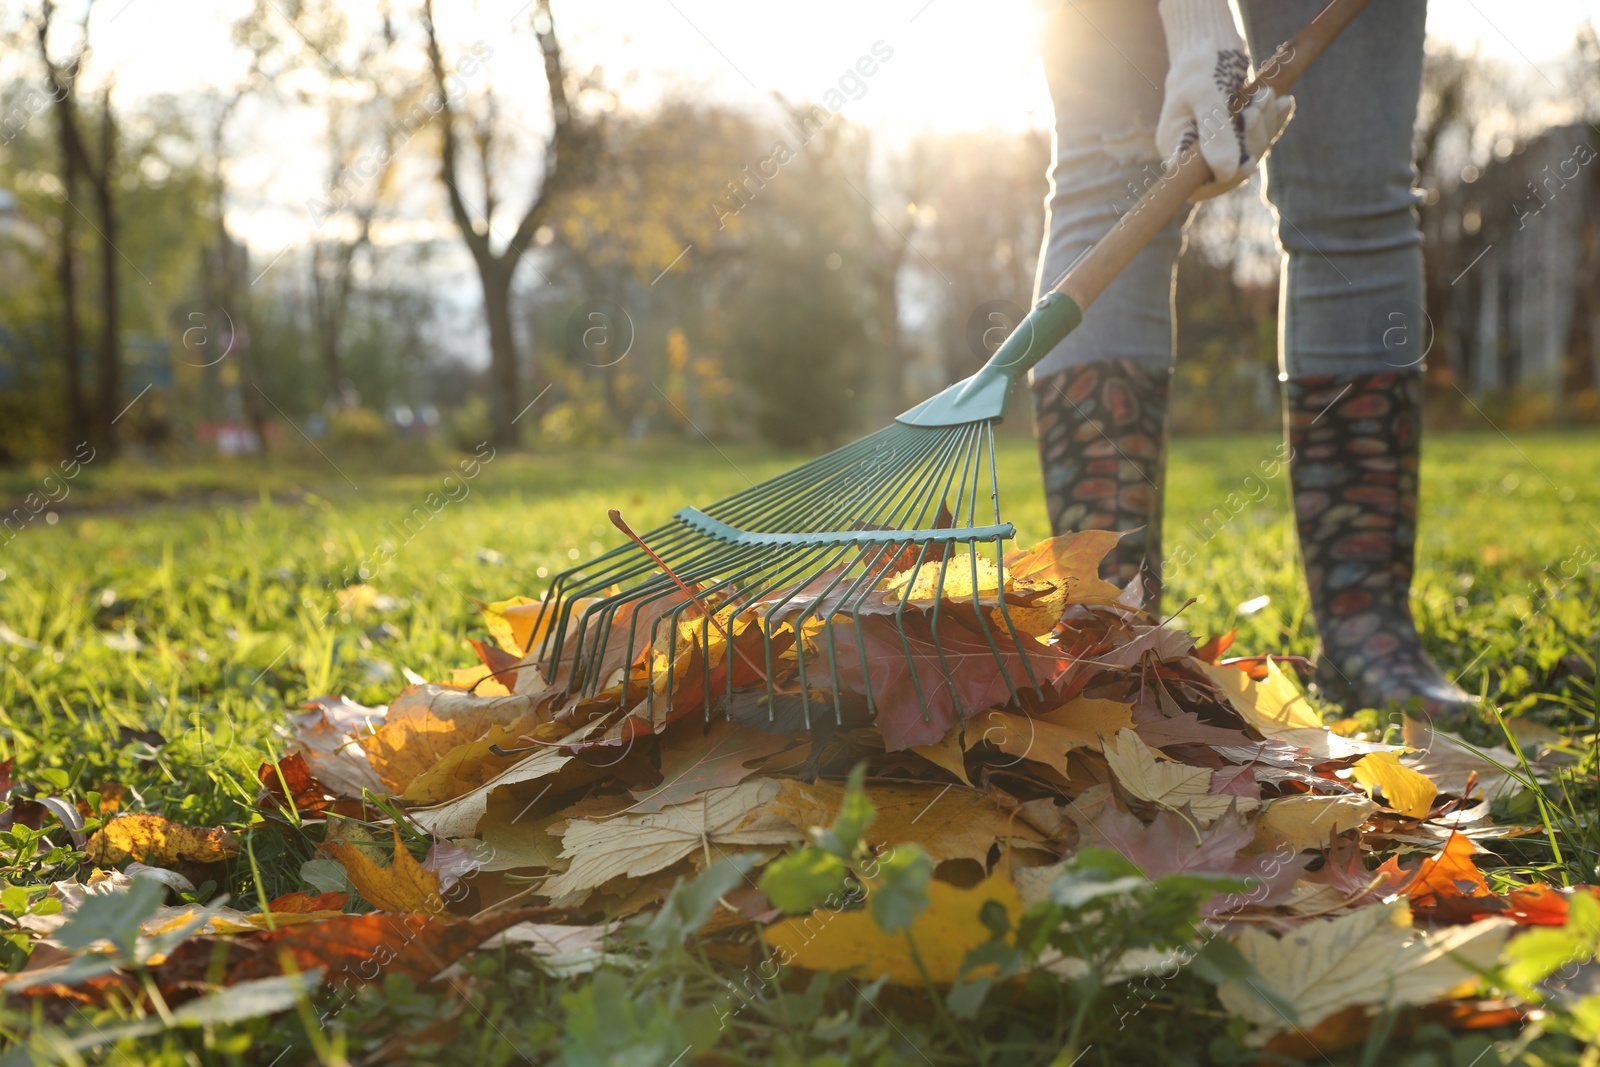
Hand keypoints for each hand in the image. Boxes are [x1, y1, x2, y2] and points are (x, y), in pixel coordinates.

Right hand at [1155, 0, 1293, 199]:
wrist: (1210, 36)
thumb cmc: (1201, 61)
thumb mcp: (1206, 94)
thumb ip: (1215, 133)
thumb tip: (1226, 174)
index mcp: (1175, 146)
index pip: (1196, 183)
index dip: (1223, 181)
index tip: (1249, 165)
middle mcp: (1193, 148)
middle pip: (1229, 169)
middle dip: (1253, 140)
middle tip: (1260, 103)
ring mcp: (1215, 139)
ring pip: (1249, 152)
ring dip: (1265, 125)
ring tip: (1267, 94)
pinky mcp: (1234, 128)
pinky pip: (1259, 136)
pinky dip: (1274, 121)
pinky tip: (1283, 102)